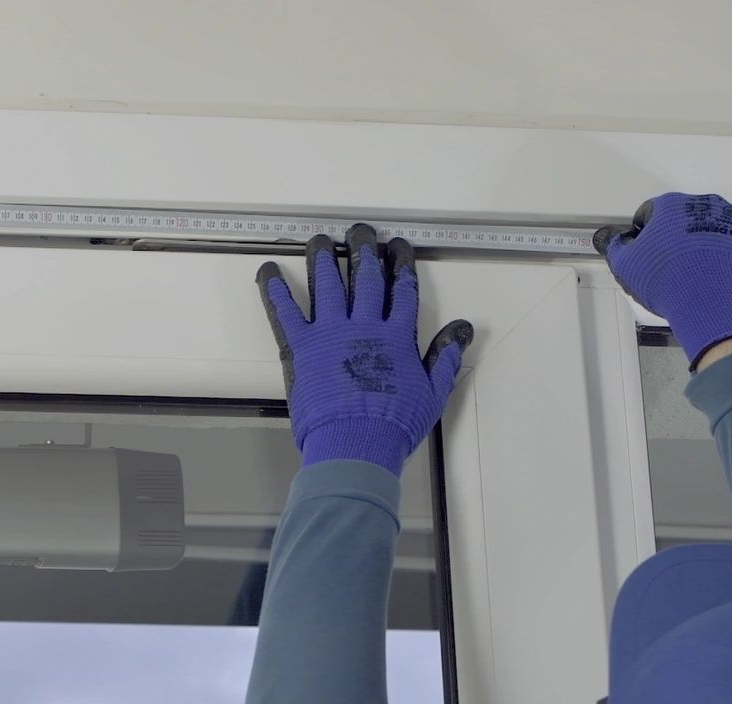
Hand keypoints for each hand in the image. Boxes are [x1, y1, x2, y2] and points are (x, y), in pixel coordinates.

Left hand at [259, 224, 472, 474]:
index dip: (401, 265)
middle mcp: (364, 326)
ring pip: (327, 284)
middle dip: (363, 251)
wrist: (355, 444)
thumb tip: (462, 329)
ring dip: (323, 258)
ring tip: (319, 240)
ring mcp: (330, 333)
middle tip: (360, 231)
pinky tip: (268, 271)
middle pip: (365, 278)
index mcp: (396, 336)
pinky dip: (275, 290)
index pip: (402, 290)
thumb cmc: (393, 425)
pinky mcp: (301, 346)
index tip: (398, 247)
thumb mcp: (432, 394)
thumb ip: (445, 358)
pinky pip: (285, 312)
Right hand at [592, 192, 731, 368]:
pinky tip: (725, 278)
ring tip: (701, 276)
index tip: (648, 255)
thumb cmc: (671, 283)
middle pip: (687, 219)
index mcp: (672, 206)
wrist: (717, 303)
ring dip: (709, 246)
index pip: (651, 213)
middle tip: (674, 268)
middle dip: (680, 238)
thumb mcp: (626, 268)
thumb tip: (614, 241)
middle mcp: (706, 204)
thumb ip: (617, 249)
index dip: (646, 236)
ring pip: (717, 229)